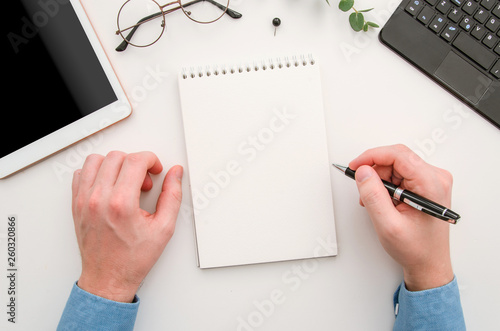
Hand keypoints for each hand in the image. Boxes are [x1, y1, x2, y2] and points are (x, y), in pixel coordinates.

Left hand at [71, 151, 182, 301]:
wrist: (108, 278)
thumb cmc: (132, 259)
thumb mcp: (164, 228)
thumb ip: (172, 196)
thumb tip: (175, 174)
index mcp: (121, 203)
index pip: (135, 160)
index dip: (151, 159)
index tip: (155, 169)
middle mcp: (99, 199)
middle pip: (117, 157)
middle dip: (136, 163)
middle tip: (144, 181)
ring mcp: (84, 201)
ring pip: (96, 161)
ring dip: (115, 164)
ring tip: (125, 181)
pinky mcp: (76, 204)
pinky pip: (81, 174)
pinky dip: (96, 173)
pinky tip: (109, 186)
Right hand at [349, 144, 453, 290]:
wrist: (429, 263)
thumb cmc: (416, 249)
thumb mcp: (388, 225)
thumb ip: (373, 196)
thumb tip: (363, 172)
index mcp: (431, 185)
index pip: (398, 155)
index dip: (372, 157)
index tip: (355, 166)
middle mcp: (436, 178)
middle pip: (396, 159)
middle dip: (375, 172)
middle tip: (363, 191)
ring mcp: (432, 180)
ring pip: (396, 166)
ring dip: (379, 180)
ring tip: (375, 202)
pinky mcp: (426, 184)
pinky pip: (400, 173)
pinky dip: (386, 185)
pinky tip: (384, 201)